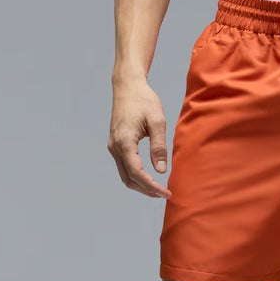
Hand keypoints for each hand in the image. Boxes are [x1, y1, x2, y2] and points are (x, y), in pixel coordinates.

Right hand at [107, 77, 172, 198]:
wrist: (128, 87)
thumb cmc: (144, 100)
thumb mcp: (157, 121)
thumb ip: (159, 146)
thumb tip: (161, 170)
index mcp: (124, 142)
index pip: (137, 173)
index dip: (152, 187)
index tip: (166, 192)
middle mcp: (115, 147)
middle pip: (129, 179)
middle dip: (147, 190)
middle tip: (165, 194)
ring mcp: (113, 146)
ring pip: (125, 175)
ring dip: (141, 185)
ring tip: (159, 189)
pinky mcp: (115, 145)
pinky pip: (124, 167)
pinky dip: (136, 176)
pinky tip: (150, 177)